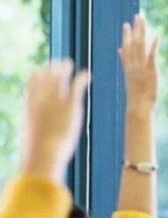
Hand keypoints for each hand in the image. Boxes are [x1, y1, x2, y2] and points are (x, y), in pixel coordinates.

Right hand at [21, 60, 89, 180]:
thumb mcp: (31, 141)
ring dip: (64, 68)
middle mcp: (41, 100)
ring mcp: (55, 101)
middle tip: (59, 63)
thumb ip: (33, 135)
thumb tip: (32, 147)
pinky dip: (81, 78)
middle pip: (45, 77)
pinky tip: (87, 74)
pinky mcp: (71, 105)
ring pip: (59, 77)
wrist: (44, 154)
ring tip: (69, 63)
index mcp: (30, 107)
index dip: (37, 76)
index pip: (31, 85)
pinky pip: (76, 86)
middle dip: (51, 68)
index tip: (42, 71)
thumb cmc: (37, 154)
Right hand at [119, 14, 159, 112]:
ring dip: (142, 32)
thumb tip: (120, 50)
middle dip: (135, 29)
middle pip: (133, 43)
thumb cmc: (135, 93)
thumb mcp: (128, 76)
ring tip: (143, 20)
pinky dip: (154, 45)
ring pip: (140, 45)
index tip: (126, 24)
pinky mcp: (151, 70)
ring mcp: (141, 66)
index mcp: (128, 66)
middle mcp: (133, 63)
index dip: (126, 35)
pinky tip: (157, 35)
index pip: (126, 47)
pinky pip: (152, 55)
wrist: (139, 105)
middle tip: (138, 16)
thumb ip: (124, 61)